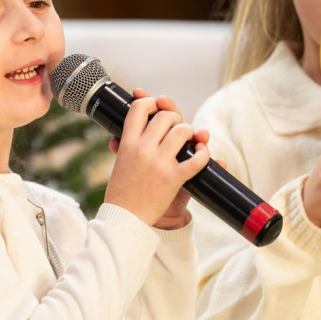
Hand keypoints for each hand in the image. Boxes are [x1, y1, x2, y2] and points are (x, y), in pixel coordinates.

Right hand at [105, 88, 210, 227]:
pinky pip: (196, 159)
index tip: (156, 106)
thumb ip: (121, 149)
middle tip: (176, 125)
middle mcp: (143, 149)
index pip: (139, 108)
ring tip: (191, 138)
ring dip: (191, 132)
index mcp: (128, 143)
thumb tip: (115, 138)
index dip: (150, 101)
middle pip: (165, 117)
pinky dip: (204, 154)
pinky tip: (203, 153)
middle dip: (175, 117)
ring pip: (183, 132)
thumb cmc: (121, 192)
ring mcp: (159, 163)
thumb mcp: (118, 165)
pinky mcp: (173, 178)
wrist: (125, 218)